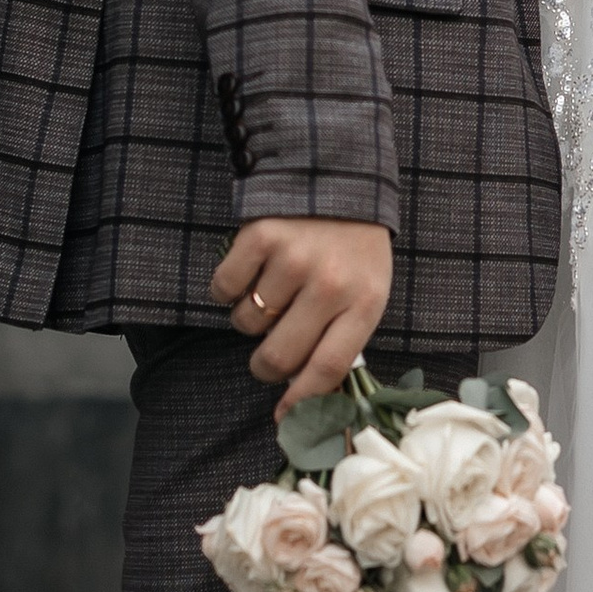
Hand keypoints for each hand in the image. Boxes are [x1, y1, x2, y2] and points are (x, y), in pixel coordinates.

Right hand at [212, 217, 393, 414]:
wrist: (340, 173)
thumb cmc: (353, 246)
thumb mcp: (367, 288)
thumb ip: (343, 338)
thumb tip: (305, 397)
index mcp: (365, 301)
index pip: (329, 368)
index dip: (302, 401)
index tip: (283, 418)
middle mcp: (330, 283)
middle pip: (280, 356)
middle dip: (266, 366)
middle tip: (269, 354)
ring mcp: (294, 258)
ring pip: (248, 323)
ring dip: (250, 318)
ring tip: (272, 291)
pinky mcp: (259, 235)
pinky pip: (225, 288)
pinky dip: (228, 288)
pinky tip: (252, 269)